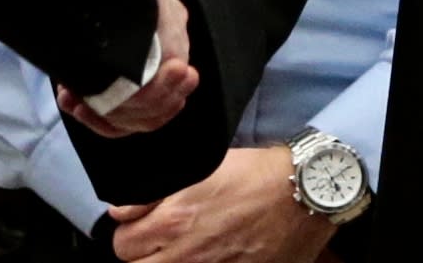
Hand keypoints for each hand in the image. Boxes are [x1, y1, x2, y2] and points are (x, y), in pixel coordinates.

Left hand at [56, 0, 197, 135]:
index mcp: (165, 14)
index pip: (172, 71)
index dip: (153, 90)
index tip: (118, 87)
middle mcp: (163, 43)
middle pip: (157, 101)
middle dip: (126, 110)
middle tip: (84, 100)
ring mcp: (141, 60)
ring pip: (141, 114)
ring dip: (112, 117)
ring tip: (78, 100)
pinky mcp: (115, 70)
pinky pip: (122, 113)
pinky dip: (102, 119)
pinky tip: (75, 100)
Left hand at [105, 145, 335, 261]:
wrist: (300, 194)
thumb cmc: (254, 174)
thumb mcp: (200, 169)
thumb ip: (155, 194)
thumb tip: (122, 211)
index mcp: (173, 219)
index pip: (122, 242)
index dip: (129, 231)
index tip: (138, 225)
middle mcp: (185, 252)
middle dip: (140, 252)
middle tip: (154, 239)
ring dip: (162, 262)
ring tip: (177, 248)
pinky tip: (204, 256)